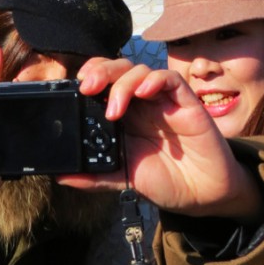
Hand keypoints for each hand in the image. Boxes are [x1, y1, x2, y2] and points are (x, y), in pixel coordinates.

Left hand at [58, 58, 263, 222]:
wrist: (202, 195)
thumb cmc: (166, 180)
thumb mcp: (124, 179)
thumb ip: (95, 176)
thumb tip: (61, 176)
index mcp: (125, 114)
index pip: (105, 81)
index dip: (90, 75)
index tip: (75, 87)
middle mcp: (142, 102)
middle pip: (119, 69)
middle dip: (101, 71)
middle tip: (87, 87)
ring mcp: (163, 100)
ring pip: (141, 70)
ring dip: (123, 83)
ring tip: (115, 110)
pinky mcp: (185, 102)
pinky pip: (170, 79)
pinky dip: (155, 79)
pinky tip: (145, 92)